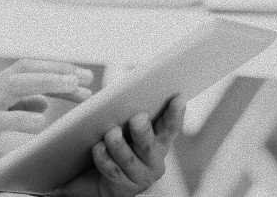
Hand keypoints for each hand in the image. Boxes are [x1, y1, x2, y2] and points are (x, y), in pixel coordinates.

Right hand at [0, 59, 93, 188]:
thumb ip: (13, 107)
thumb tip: (44, 102)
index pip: (28, 69)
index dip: (56, 71)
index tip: (82, 79)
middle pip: (26, 69)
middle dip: (59, 70)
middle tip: (88, 78)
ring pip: (16, 85)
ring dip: (47, 83)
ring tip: (73, 87)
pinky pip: (0, 119)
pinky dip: (21, 118)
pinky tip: (40, 122)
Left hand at [55, 96, 184, 196]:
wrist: (98, 180)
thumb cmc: (115, 145)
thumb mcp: (125, 127)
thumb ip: (127, 111)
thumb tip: (118, 90)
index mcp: (158, 141)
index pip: (170, 127)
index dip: (175, 113)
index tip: (179, 97)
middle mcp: (153, 160)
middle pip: (149, 144)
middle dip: (143, 131)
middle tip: (138, 118)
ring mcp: (139, 176)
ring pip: (129, 159)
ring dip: (119, 145)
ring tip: (111, 133)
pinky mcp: (123, 188)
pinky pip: (112, 171)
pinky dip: (104, 158)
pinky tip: (98, 148)